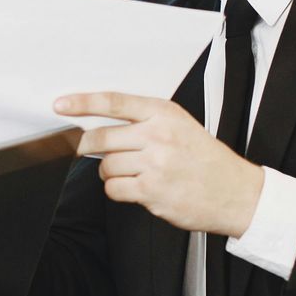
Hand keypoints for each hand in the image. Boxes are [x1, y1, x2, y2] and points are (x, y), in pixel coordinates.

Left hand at [58, 92, 264, 236]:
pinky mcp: (151, 191)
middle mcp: (158, 135)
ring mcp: (154, 164)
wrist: (236, 192)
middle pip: (100, 138)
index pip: (114, 102)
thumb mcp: (181, 126)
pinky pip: (114, 189)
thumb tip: (102, 126)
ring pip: (105, 166)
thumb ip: (145, 122)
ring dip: (110, 172)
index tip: (60, 105)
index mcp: (164, 114)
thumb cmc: (206, 160)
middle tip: (86, 150)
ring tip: (132, 173)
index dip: (82, 103)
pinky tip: (136, 188)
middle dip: (86, 146)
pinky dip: (118, 190)